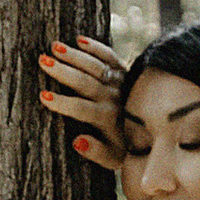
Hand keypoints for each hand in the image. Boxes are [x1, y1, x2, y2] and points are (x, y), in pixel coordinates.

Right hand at [37, 32, 127, 171]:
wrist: (157, 130)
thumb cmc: (128, 147)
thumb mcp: (115, 159)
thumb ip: (97, 152)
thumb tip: (77, 141)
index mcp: (108, 119)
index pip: (82, 109)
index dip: (63, 103)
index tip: (43, 96)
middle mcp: (113, 97)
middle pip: (86, 83)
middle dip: (64, 72)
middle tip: (43, 61)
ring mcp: (120, 82)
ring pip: (96, 66)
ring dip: (75, 56)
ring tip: (54, 46)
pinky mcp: (125, 71)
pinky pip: (110, 57)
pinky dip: (97, 47)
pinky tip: (79, 39)